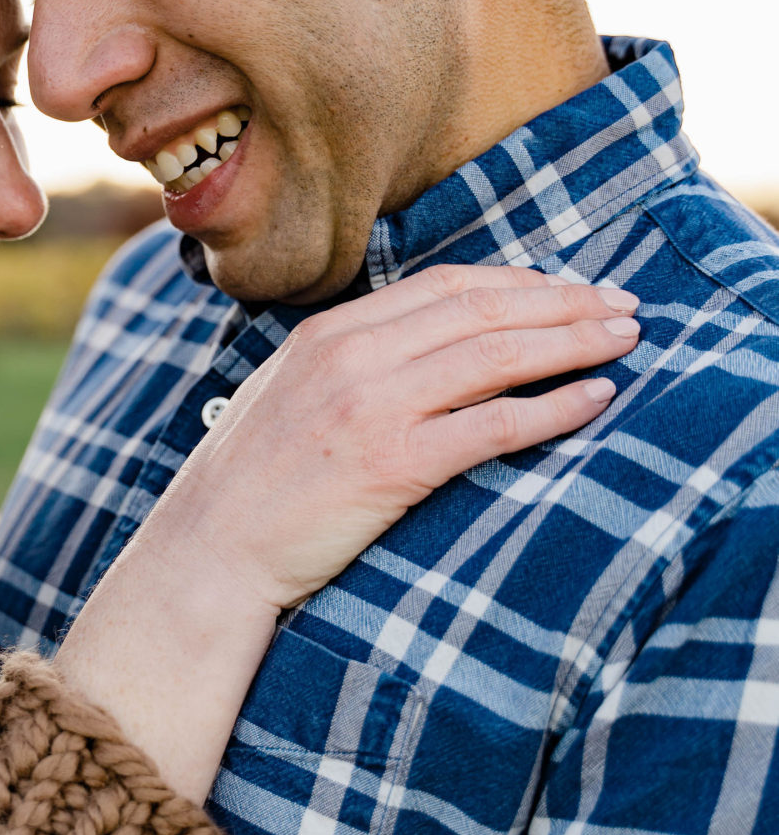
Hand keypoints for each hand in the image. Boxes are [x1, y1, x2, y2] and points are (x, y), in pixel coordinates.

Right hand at [162, 263, 638, 614]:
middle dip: (564, 302)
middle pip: (482, 309)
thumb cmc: (253, 487)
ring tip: (626, 339)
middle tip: (624, 304)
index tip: (572, 287)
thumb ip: (354, 362)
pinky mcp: (391, 465)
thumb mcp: (291, 395)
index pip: (446, 285)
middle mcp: (352, 357)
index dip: (521, 281)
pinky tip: (594, 398)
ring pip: (495, 355)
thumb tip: (428, 349)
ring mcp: (371, 408)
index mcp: (329, 333)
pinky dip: (552, 407)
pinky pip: (491, 425)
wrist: (209, 553)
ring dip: (572, 342)